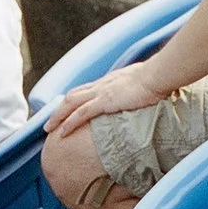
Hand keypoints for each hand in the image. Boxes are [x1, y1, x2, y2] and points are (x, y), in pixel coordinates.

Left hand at [45, 61, 168, 138]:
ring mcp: (102, 92)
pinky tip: (61, 133)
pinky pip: (81, 113)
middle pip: (73, 95)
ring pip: (71, 103)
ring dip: (58, 116)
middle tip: (50, 121)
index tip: (68, 109)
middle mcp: (102, 85)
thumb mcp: (147, 82)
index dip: (76, 99)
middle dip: (59, 108)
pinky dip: (69, 122)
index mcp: (112, 80)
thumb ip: (142, 88)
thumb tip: (149, 93)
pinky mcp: (105, 101)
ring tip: (49, 129)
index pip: (88, 89)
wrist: (158, 75)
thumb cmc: (158, 78)